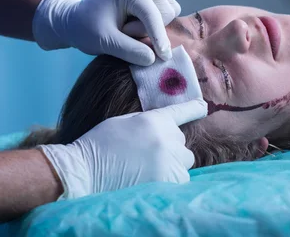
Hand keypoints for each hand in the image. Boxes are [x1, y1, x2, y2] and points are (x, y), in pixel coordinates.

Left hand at [32, 0, 180, 65]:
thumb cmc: (86, 29)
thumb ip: (130, 51)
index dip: (159, 36)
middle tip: (124, 34)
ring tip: (128, 32)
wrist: (75, 22)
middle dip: (150, 30)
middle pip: (166, 12)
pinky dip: (156, 26)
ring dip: (154, 28)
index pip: (152, 13)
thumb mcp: (105, 42)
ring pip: (169, 13)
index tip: (163, 57)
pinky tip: (136, 30)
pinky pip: (166, 15)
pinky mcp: (150, 0)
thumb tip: (154, 59)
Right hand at [38, 99, 206, 198]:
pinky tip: (154, 178)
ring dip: (174, 161)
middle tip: (150, 150)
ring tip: (151, 166)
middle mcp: (166, 139)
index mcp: (155, 120)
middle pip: (182, 140)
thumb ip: (149, 120)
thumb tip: (167, 124)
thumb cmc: (101, 143)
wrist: (86, 169)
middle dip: (171, 144)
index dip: (194, 108)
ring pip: (185, 159)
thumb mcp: (126, 120)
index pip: (183, 111)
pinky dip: (172, 178)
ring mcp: (168, 161)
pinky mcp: (167, 181)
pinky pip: (181, 177)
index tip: (203, 106)